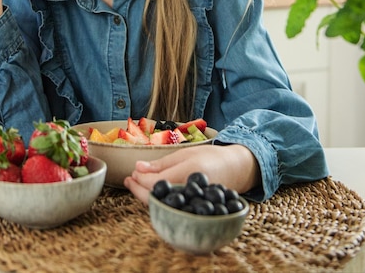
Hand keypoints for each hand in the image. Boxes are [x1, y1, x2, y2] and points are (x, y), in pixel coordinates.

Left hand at [124, 143, 259, 204]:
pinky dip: (158, 201)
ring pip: (161, 207)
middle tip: (130, 179)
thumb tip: (137, 167)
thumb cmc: (210, 157)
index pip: (156, 183)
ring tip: (136, 184)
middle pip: (156, 199)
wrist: (235, 169)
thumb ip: (162, 163)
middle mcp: (190, 192)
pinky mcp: (193, 212)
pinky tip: (151, 192)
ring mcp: (192, 205)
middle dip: (139, 190)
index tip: (133, 171)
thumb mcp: (185, 153)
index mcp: (189, 173)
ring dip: (145, 196)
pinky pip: (170, 209)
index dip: (141, 179)